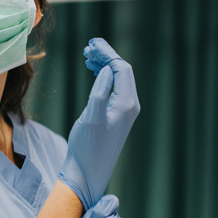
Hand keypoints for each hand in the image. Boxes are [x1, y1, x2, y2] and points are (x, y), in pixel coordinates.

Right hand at [59, 38, 139, 209]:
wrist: (88, 173)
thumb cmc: (86, 148)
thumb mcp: (90, 118)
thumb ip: (100, 91)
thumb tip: (106, 70)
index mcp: (126, 103)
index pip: (121, 68)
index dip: (107, 53)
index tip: (91, 44)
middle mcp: (130, 106)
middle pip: (122, 71)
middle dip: (106, 56)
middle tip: (87, 48)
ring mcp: (125, 111)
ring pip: (119, 79)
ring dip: (105, 65)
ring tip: (87, 57)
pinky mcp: (118, 117)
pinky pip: (115, 89)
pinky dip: (104, 77)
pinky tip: (93, 73)